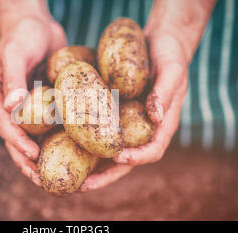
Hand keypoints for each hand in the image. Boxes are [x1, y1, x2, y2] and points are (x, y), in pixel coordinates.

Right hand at [0, 12, 65, 185]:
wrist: (35, 24)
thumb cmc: (21, 36)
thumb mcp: (15, 54)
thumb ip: (13, 80)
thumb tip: (12, 106)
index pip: (6, 128)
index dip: (19, 145)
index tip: (34, 157)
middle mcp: (11, 108)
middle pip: (17, 141)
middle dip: (29, 163)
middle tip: (44, 182)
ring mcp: (28, 108)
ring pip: (34, 139)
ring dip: (43, 158)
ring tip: (57, 177)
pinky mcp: (44, 104)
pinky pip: (50, 126)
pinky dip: (57, 140)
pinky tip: (72, 152)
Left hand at [81, 0, 214, 191]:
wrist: (160, 43)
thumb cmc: (171, 56)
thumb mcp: (173, 71)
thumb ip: (166, 93)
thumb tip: (155, 117)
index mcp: (162, 125)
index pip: (152, 151)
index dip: (136, 159)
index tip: (119, 158)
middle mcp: (143, 129)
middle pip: (126, 161)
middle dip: (106, 175)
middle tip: (84, 185)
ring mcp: (128, 123)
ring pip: (109, 151)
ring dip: (92, 166)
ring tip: (69, 174)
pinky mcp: (114, 113)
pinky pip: (99, 131)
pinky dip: (85, 141)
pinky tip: (64, 143)